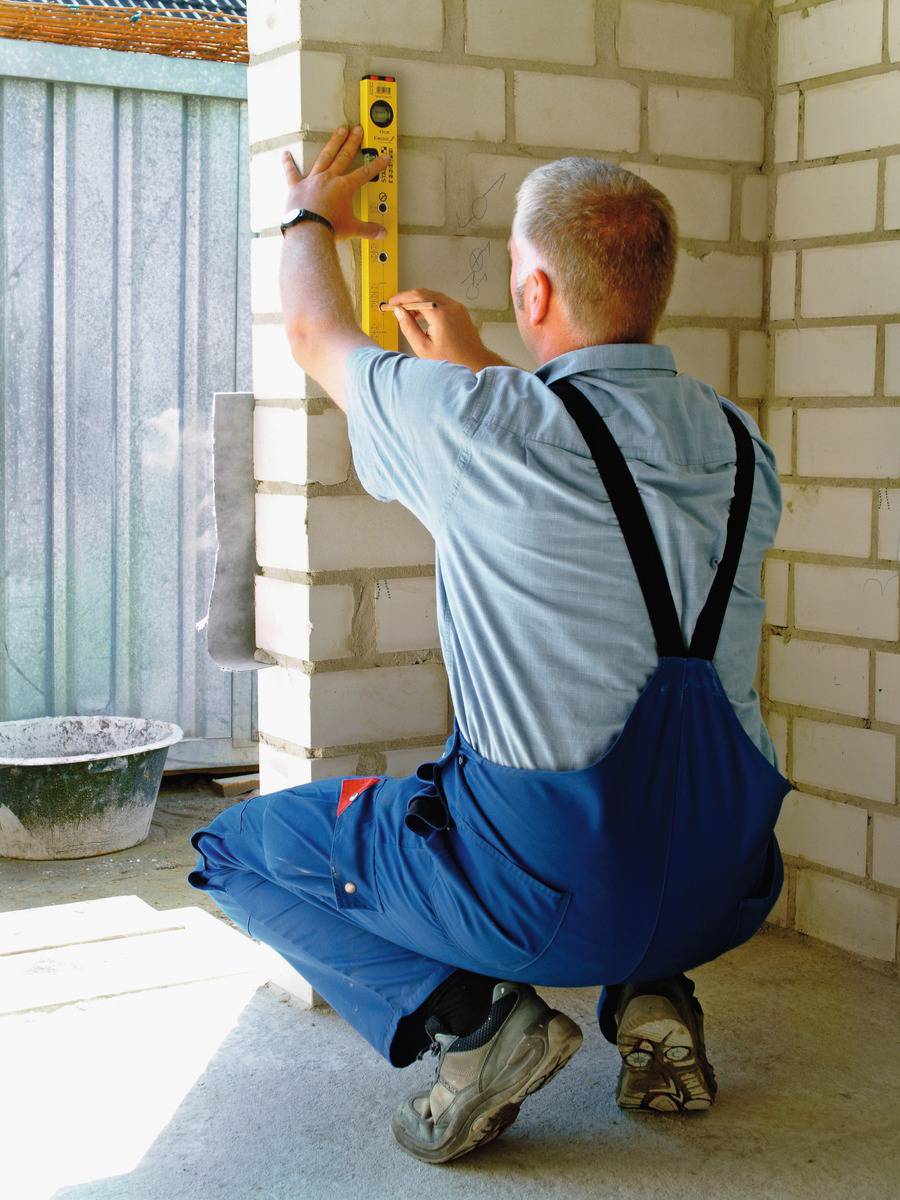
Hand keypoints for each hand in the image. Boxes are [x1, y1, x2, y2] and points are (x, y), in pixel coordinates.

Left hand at [281, 126, 389, 241]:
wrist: (309, 232)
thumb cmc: (330, 228)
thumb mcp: (352, 229)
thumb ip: (368, 229)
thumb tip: (382, 234)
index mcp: (344, 187)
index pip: (364, 173)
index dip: (376, 166)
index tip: (383, 157)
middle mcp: (329, 179)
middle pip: (344, 156)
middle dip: (353, 143)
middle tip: (357, 130)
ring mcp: (312, 180)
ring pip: (324, 157)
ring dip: (333, 143)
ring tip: (339, 131)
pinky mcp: (297, 187)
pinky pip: (291, 173)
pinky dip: (288, 164)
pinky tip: (285, 154)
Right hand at [385, 289, 504, 371]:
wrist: (475, 362)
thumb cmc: (451, 360)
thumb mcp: (423, 347)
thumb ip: (408, 327)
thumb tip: (399, 313)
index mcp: (440, 314)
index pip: (416, 297)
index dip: (401, 299)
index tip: (391, 304)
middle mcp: (450, 306)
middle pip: (423, 293)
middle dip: (408, 298)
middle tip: (397, 307)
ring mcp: (457, 307)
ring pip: (432, 295)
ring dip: (418, 301)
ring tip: (408, 314)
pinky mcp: (460, 310)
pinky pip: (441, 301)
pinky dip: (429, 304)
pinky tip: (422, 316)